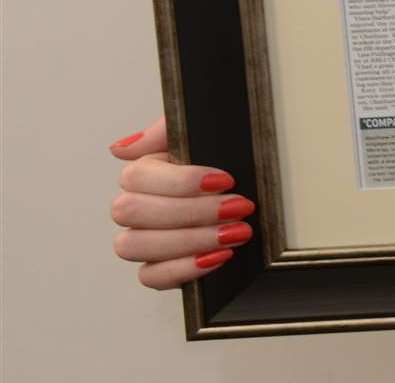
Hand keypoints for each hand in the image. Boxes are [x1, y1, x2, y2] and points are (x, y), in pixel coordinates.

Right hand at [108, 117, 253, 289]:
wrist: (261, 190)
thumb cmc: (231, 161)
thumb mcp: (206, 133)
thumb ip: (165, 131)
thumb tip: (121, 149)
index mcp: (145, 173)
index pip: (136, 177)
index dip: (180, 181)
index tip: (225, 179)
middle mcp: (137, 207)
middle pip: (131, 212)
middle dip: (191, 211)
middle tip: (239, 207)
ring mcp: (144, 240)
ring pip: (134, 245)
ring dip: (189, 240)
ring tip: (236, 232)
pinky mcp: (159, 269)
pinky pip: (150, 277)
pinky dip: (183, 269)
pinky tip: (219, 256)